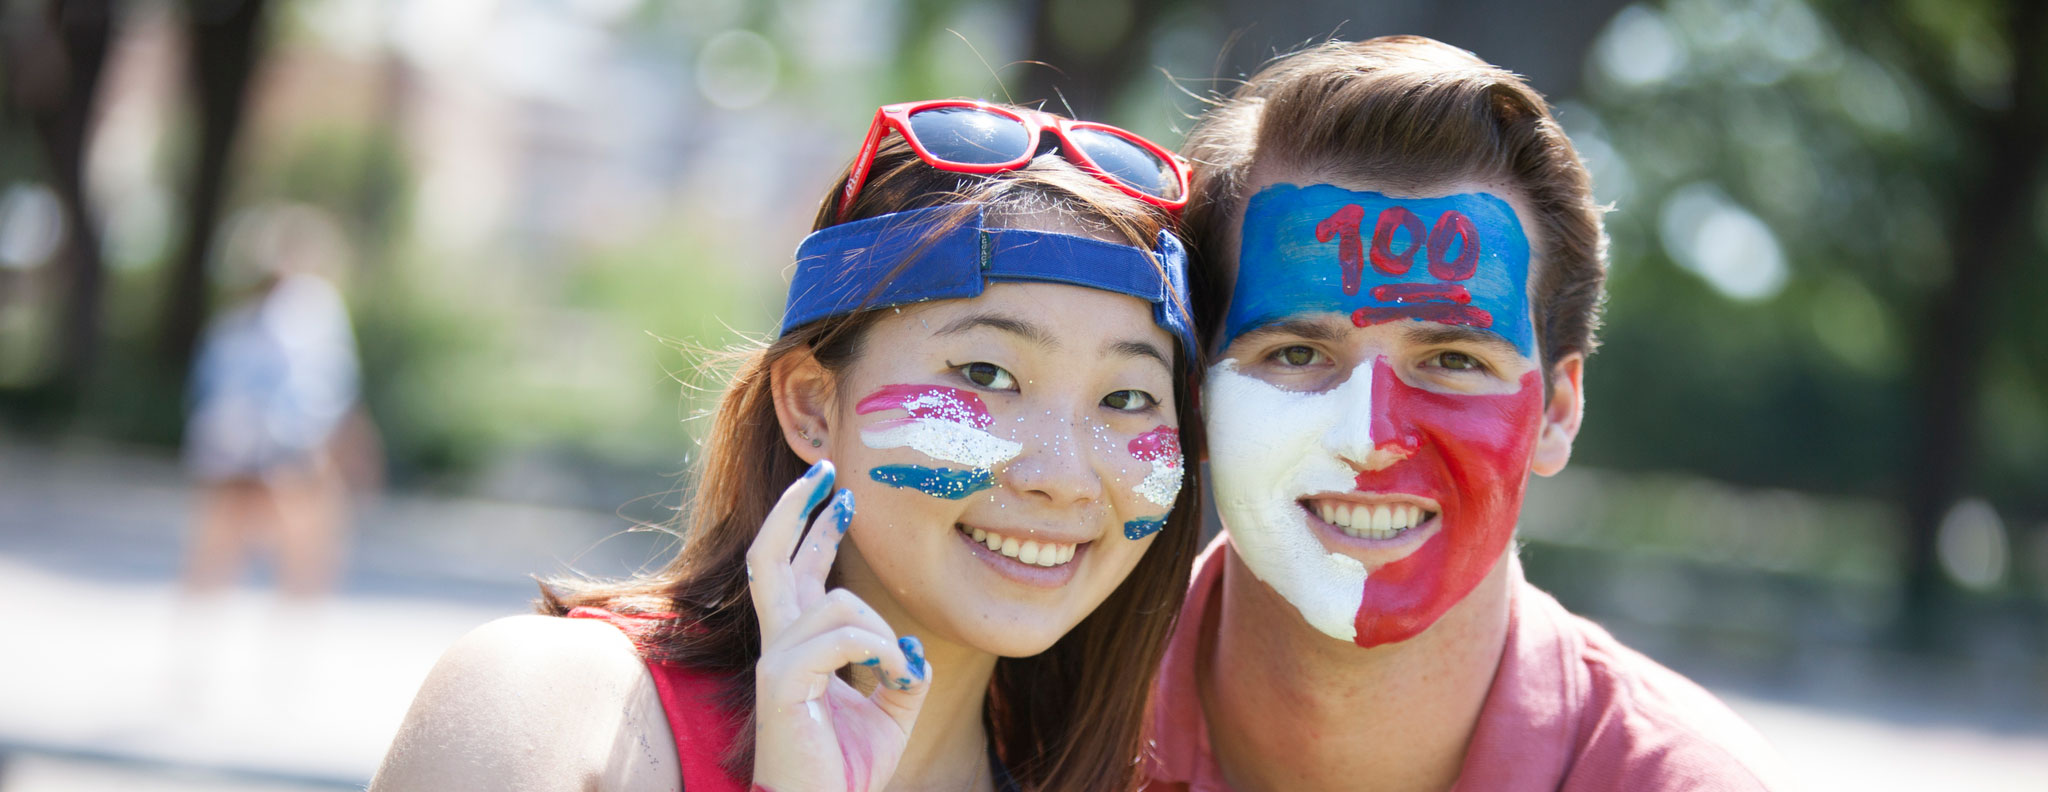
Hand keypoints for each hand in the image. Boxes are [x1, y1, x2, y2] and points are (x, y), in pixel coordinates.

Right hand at [748, 460, 929, 791]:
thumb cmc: (847, 770)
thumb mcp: (890, 710)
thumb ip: (900, 669)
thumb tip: (911, 647)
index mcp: (798, 649)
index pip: (795, 572)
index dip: (814, 527)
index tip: (839, 491)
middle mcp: (778, 647)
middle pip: (770, 558)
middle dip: (797, 509)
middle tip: (828, 470)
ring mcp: (775, 663)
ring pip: (833, 602)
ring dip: (882, 630)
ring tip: (899, 671)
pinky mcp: (781, 684)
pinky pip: (840, 637)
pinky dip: (879, 649)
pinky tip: (894, 676)